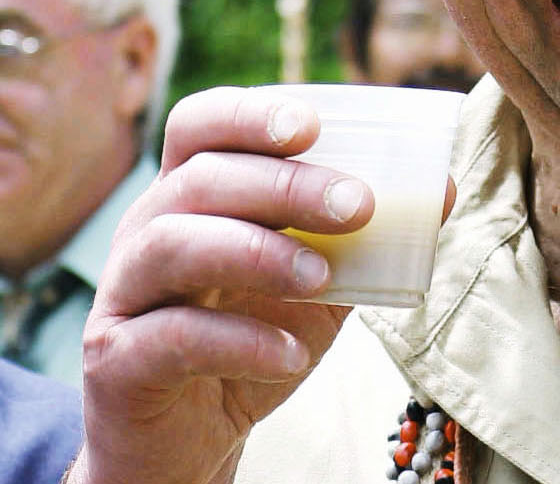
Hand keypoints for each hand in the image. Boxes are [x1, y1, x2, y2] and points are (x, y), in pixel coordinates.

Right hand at [65, 87, 374, 483]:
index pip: (200, 124)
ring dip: (257, 252)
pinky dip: (237, 340)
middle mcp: (146, 229)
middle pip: (200, 177)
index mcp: (188, 194)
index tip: (312, 124)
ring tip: (323, 277)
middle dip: (284, 184)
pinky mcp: (117, 360)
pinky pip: (171, 336)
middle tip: (357, 203)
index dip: (249, 114)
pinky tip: (289, 354)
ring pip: (173, 244)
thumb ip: (361, 235)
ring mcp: (124, 293)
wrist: (186, 445)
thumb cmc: (250, 339)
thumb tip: (443, 187)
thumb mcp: (314, 282)